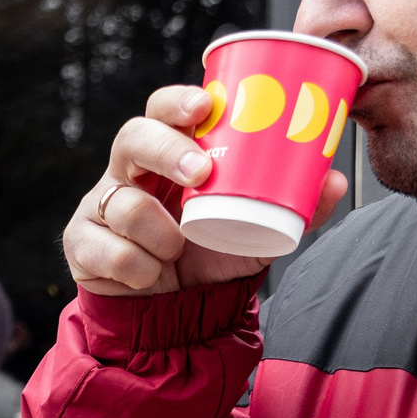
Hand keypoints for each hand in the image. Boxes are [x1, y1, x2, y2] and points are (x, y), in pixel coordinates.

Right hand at [64, 85, 350, 297]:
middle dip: (165, 151)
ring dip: (158, 232)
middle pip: (131, 138)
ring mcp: (100, 206)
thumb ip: (294, 206)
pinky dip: (135, 266)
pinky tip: (149, 275)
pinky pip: (104, 249)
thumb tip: (335, 181)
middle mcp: (129, 172)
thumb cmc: (211, 256)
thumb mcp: (257, 232)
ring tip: (176, 250)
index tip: (203, 107)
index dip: (176, 102)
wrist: (174, 315)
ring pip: (122, 203)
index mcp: (169, 155)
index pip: (162, 111)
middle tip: (200, 174)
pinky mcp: (81, 244)